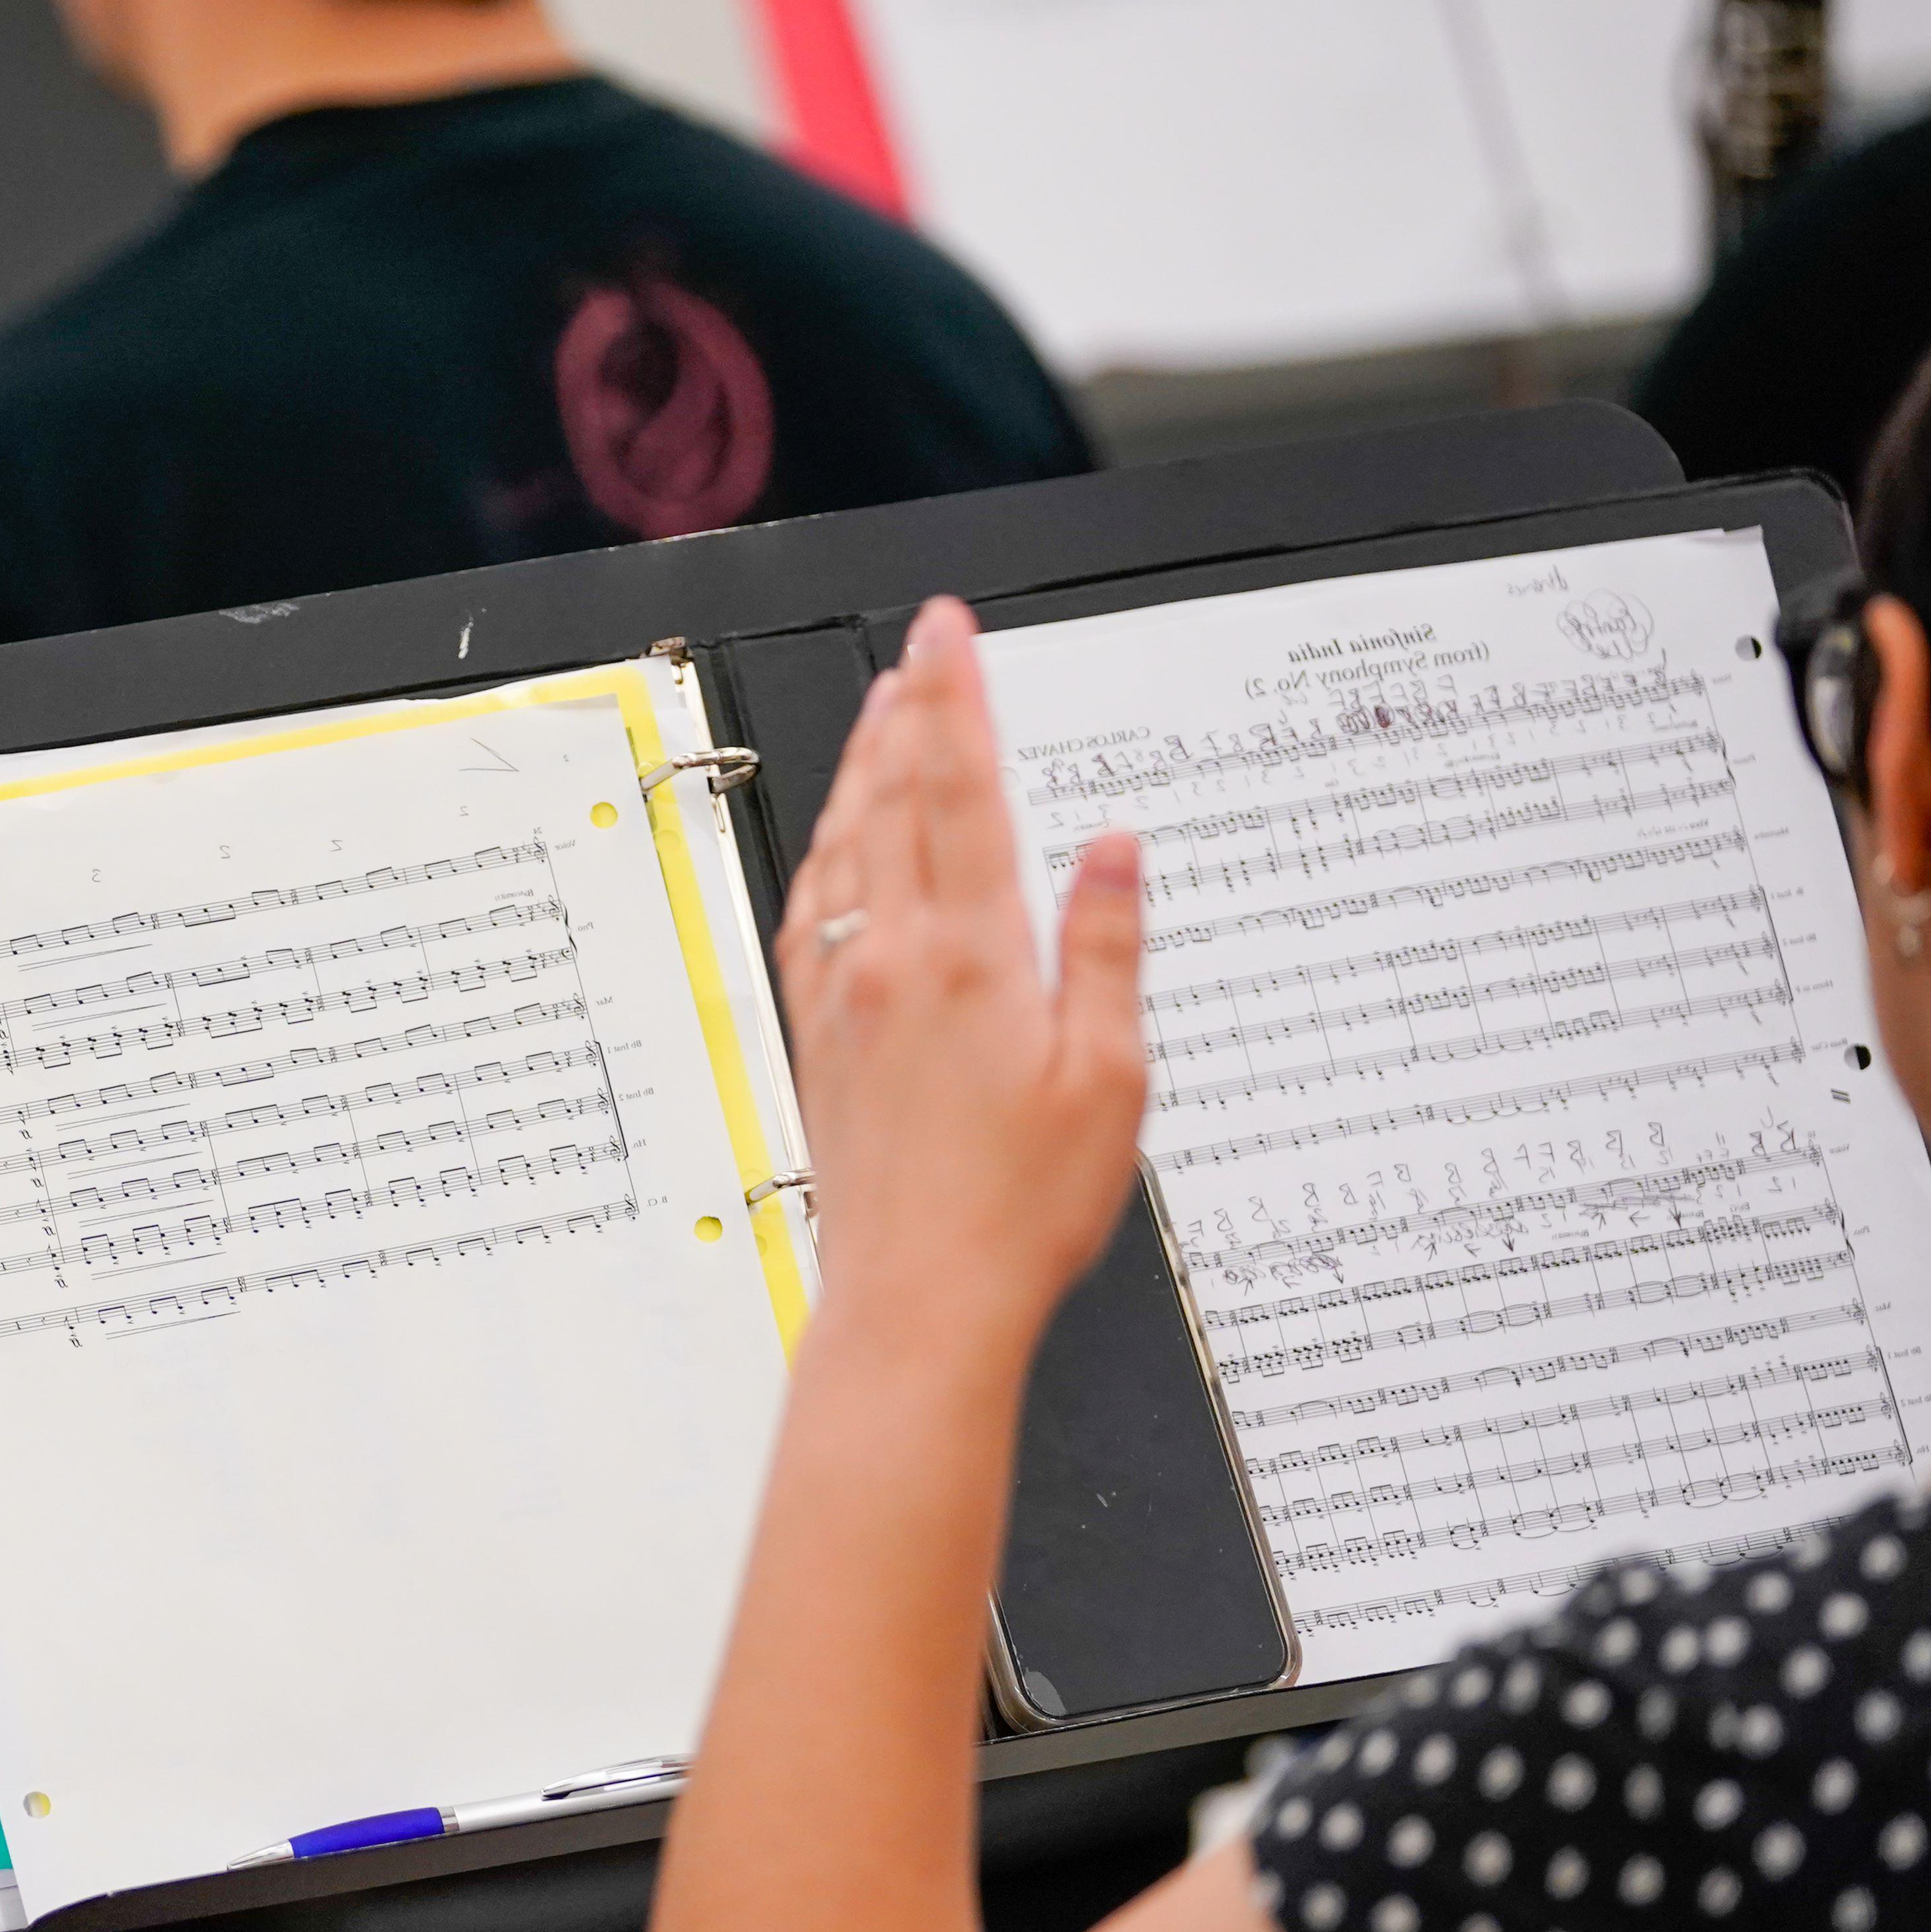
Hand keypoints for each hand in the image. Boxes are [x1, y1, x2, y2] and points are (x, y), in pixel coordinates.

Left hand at [774, 596, 1147, 1354]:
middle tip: (918, 646)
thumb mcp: (1108, 1078)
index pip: (960, 790)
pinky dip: (831, 853)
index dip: (955, 698)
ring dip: (864, 769)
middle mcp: (892, 961)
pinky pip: (815, 914)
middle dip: (907, 710)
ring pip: (847, 849)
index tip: (948, 631)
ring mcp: (844, 996)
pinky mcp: (820, 1037)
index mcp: (971, 957)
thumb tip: (1115, 850)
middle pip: (893, 801)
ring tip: (882, 711)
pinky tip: (839, 844)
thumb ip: (1107, 949)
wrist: (918, 1299)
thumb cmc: (1019, 1208)